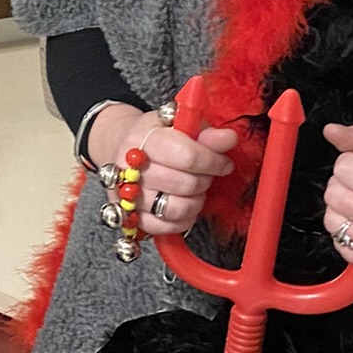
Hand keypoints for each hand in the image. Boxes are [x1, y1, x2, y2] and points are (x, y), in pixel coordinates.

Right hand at [87, 103, 237, 237]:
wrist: (123, 148)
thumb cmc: (156, 136)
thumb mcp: (179, 125)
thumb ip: (206, 134)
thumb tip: (228, 138)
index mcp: (144, 140)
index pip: (188, 156)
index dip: (213, 162)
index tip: (223, 163)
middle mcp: (131, 169)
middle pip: (184, 184)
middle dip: (205, 180)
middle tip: (206, 174)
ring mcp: (128, 196)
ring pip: (176, 208)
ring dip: (195, 201)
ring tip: (195, 190)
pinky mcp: (131, 217)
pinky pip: (165, 227)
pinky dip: (182, 220)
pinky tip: (185, 205)